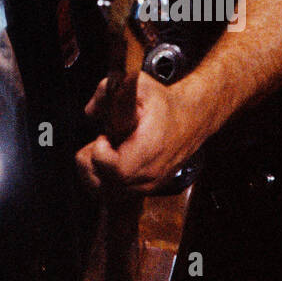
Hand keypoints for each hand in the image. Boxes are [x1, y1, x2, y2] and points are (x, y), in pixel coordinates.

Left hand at [77, 70, 205, 193]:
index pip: (117, 169)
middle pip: (108, 185)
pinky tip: (111, 159)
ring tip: (107, 150)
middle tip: (104, 142)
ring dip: (99, 172)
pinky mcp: (148, 189)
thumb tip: (90, 111)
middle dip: (96, 162)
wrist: (190, 118)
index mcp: (150, 149)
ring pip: (110, 194)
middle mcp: (152, 173)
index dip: (102, 153)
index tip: (105, 136)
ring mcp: (151, 185)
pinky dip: (107, 180)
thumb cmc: (163, 104)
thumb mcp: (138, 85)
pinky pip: (118, 195)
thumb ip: (108, 90)